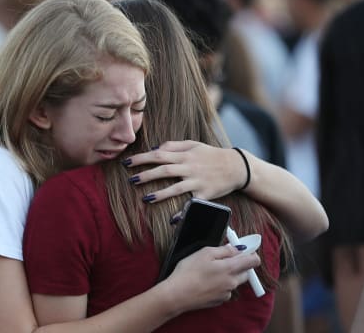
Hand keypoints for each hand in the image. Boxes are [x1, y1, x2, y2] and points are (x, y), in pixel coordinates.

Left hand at [126, 141, 244, 201]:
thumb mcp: (193, 145)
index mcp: (184, 155)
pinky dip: (183, 212)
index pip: (159, 155)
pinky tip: (173, 219)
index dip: (142, 158)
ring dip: (160, 194)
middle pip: (164, 170)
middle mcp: (189, 167)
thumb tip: (154, 149)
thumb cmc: (211, 155)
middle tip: (131, 180)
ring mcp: (197, 181)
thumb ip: (173, 145)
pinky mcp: (205, 194)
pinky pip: (192, 203)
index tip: (127, 162)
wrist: (236, 166)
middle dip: (146, 175)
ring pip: (176, 187)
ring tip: (146, 198)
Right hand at [162, 244, 259, 311]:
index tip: (243, 250)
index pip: (253, 261)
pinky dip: (220, 286)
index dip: (251, 254)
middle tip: (222, 260)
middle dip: (238, 265)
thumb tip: (236, 249)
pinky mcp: (218, 301)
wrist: (177, 295)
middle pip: (245, 272)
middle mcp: (232, 283)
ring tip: (209, 272)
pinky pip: (225, 291)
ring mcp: (226, 294)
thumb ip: (224, 250)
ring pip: (234, 282)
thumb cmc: (188, 272)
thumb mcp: (204, 253)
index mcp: (230, 268)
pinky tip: (205, 283)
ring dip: (228, 276)